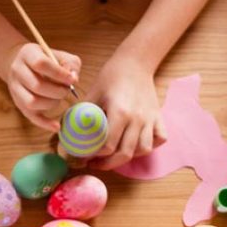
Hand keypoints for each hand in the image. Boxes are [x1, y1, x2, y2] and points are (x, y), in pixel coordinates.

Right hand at [5, 43, 79, 131]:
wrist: (22, 64)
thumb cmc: (45, 59)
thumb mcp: (58, 55)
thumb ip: (70, 64)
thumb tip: (74, 80)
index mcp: (27, 54)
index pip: (41, 64)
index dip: (59, 73)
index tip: (72, 80)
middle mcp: (17, 71)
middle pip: (36, 86)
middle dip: (57, 91)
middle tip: (67, 90)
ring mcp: (16, 89)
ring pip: (31, 102)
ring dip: (51, 104)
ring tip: (59, 98)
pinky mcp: (18, 103)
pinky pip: (30, 117)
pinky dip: (45, 123)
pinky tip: (57, 126)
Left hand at [86, 49, 166, 170]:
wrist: (134, 62)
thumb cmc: (111, 77)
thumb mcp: (92, 94)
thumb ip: (80, 116)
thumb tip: (66, 136)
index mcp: (120, 111)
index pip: (108, 145)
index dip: (94, 155)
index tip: (84, 156)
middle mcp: (137, 118)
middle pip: (125, 153)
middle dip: (108, 164)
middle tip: (95, 163)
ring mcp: (150, 118)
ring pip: (143, 150)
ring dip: (128, 156)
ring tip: (114, 154)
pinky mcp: (158, 117)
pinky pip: (159, 139)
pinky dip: (149, 145)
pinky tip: (137, 143)